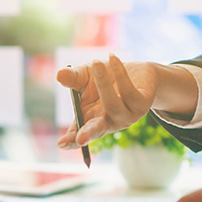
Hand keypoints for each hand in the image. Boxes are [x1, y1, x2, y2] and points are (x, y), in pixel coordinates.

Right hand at [57, 54, 197, 148]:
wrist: (137, 73)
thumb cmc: (107, 78)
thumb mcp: (85, 76)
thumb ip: (72, 78)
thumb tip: (60, 75)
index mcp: (91, 120)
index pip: (79, 135)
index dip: (71, 140)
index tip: (61, 143)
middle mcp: (109, 122)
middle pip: (97, 130)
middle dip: (88, 133)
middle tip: (80, 138)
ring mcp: (127, 116)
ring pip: (113, 105)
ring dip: (103, 83)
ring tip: (96, 63)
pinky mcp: (142, 104)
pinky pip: (129, 91)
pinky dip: (120, 74)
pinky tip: (113, 58)